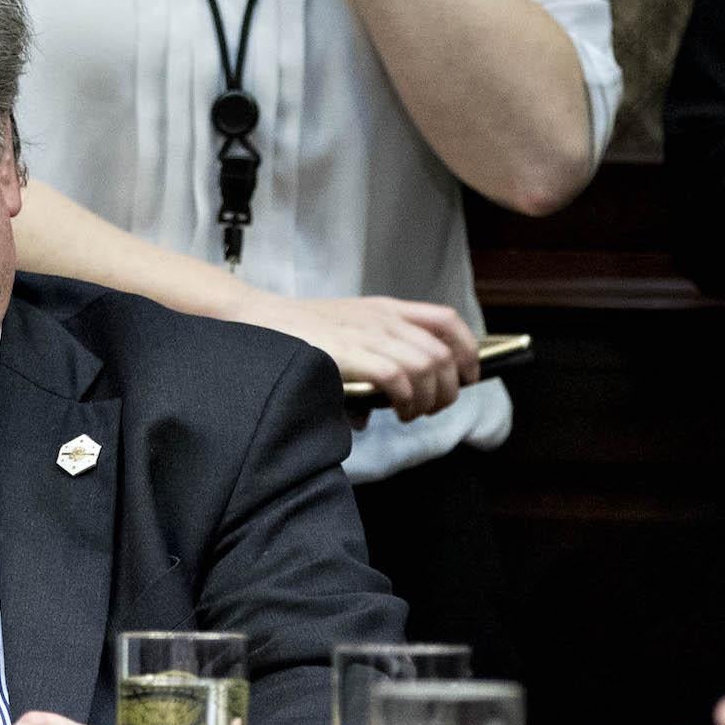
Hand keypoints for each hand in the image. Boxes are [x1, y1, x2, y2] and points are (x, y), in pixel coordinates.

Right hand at [226, 288, 479, 423]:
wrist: (256, 318)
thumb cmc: (295, 332)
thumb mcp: (345, 332)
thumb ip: (370, 357)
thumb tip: (377, 409)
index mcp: (386, 309)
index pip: (446, 321)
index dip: (468, 350)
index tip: (468, 376)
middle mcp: (384, 318)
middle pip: (443, 353)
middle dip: (449, 388)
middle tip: (434, 409)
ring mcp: (367, 334)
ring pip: (427, 367)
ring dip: (429, 399)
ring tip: (413, 415)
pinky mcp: (350, 353)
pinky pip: (398, 377)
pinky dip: (406, 398)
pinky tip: (397, 410)